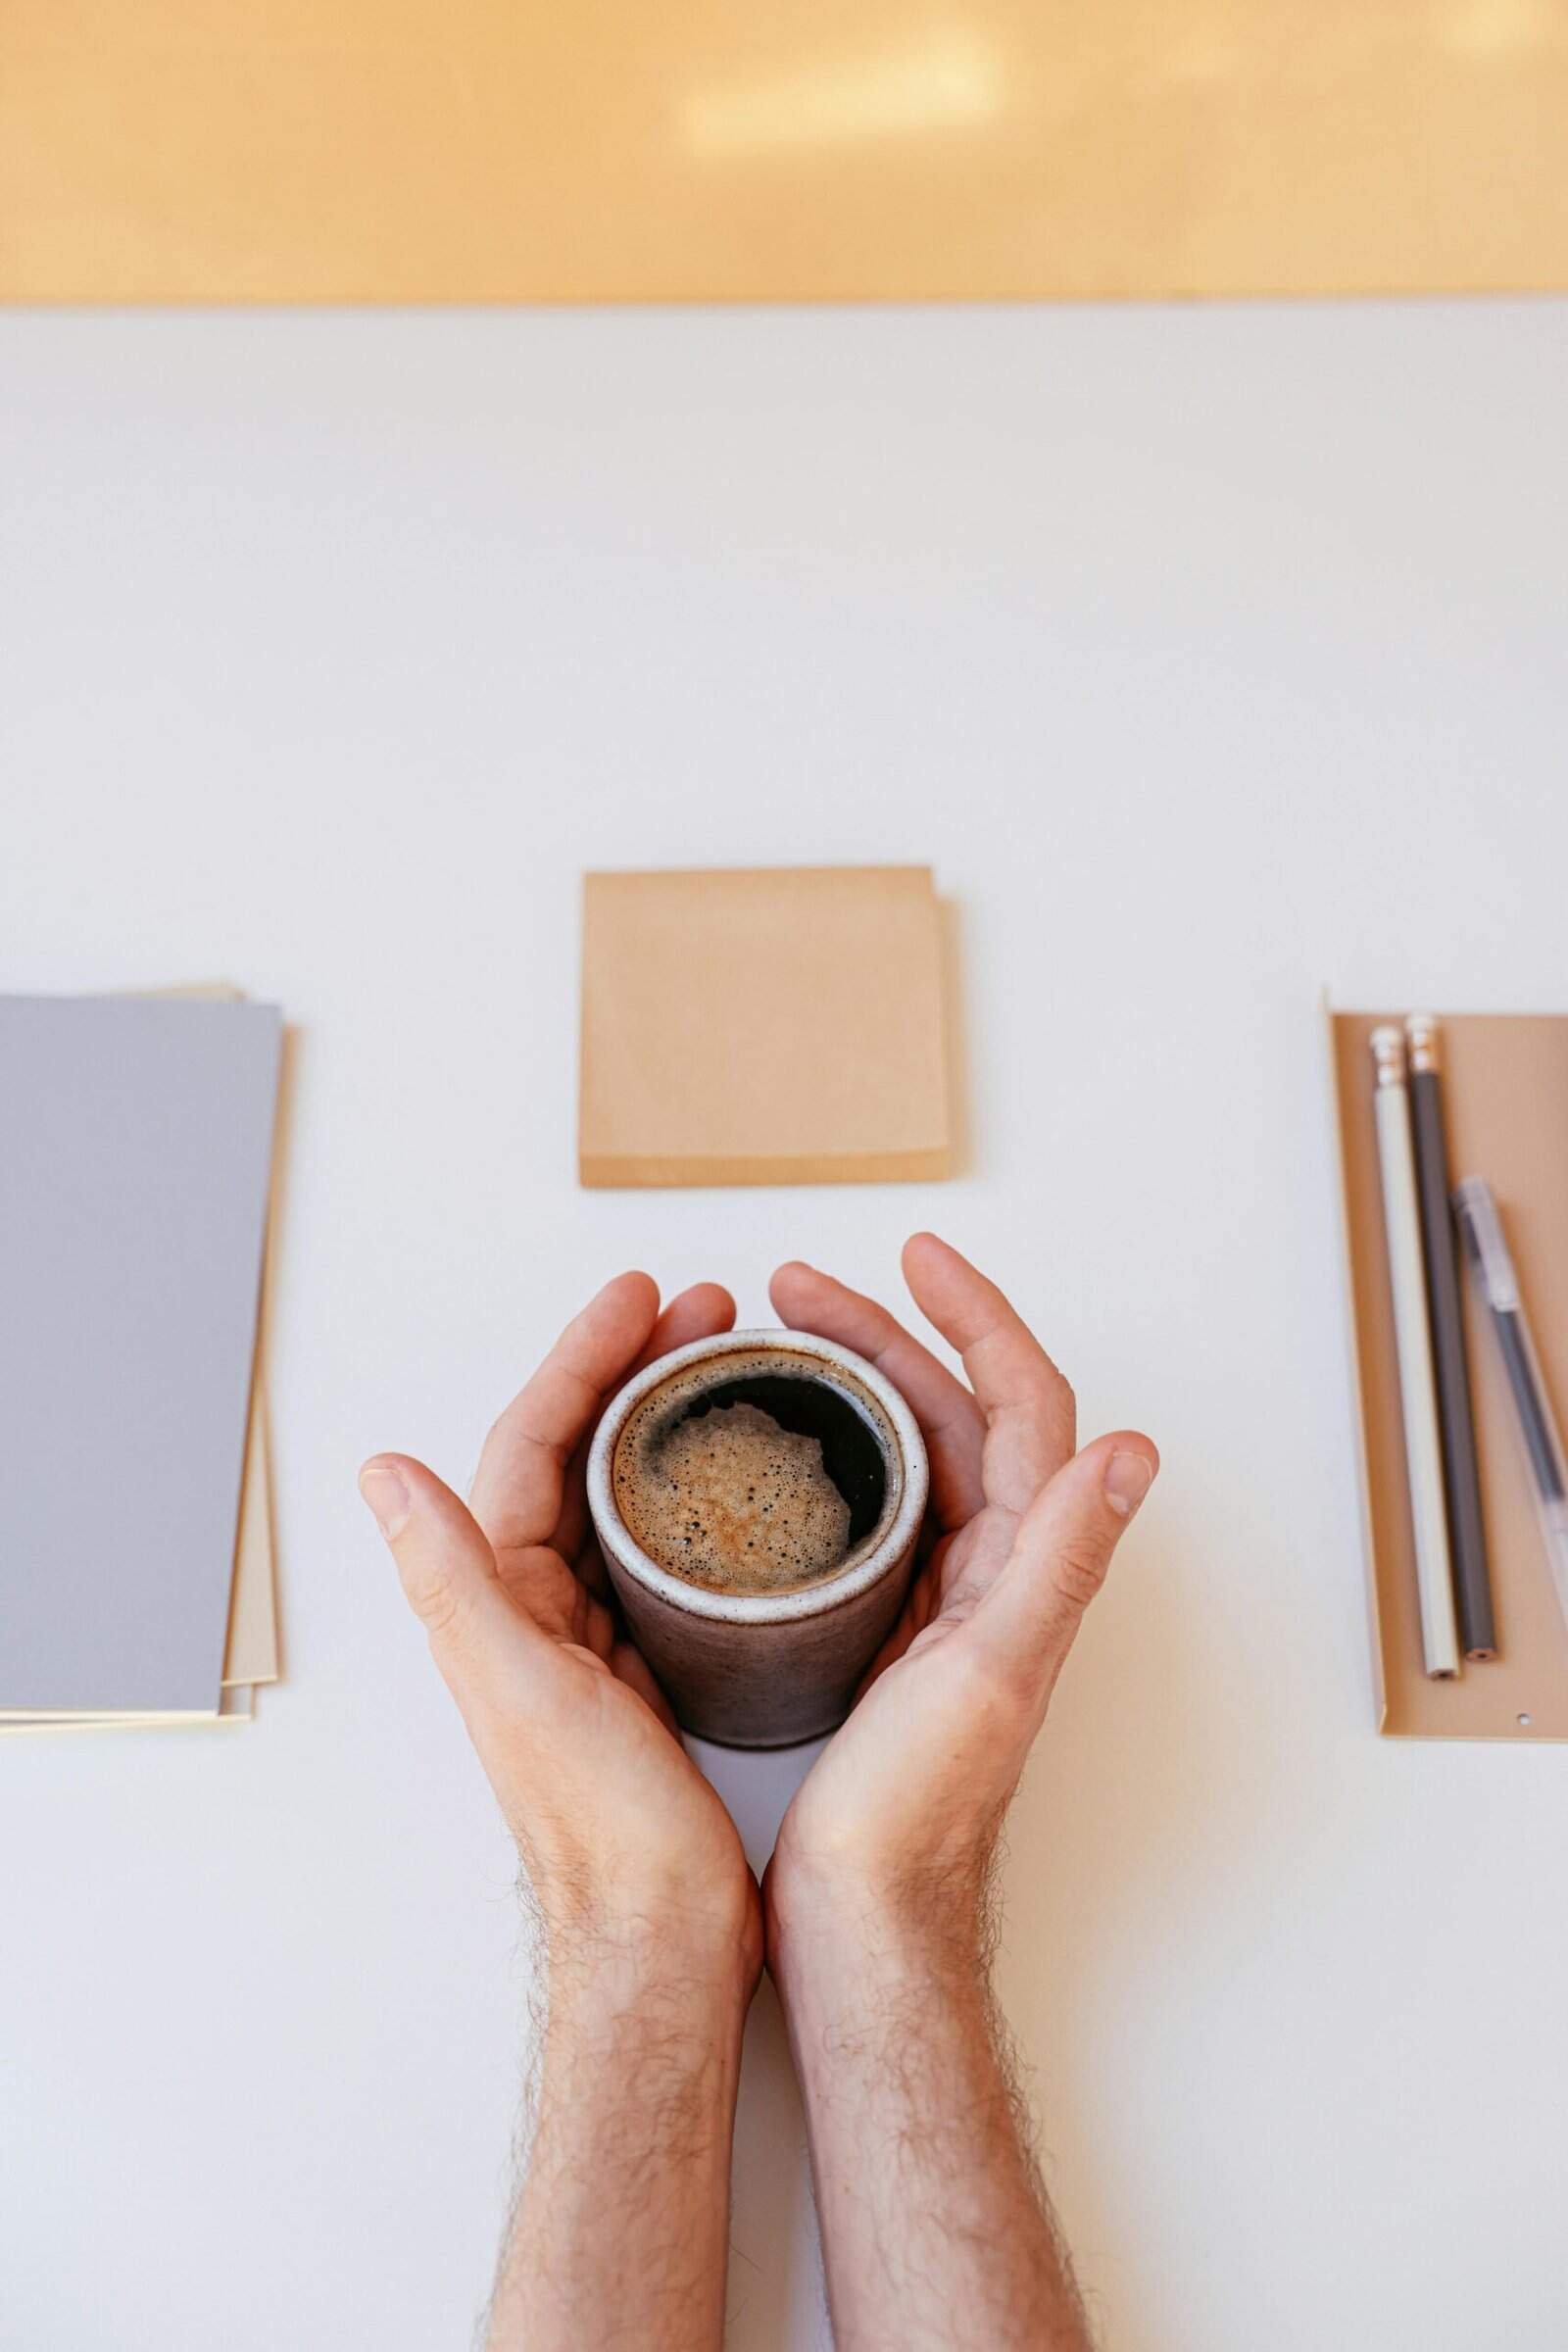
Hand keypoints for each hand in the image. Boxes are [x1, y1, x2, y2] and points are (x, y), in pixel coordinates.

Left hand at [359, 1273, 761, 1992]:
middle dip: (639, 1367)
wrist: (661, 1936)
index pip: (533, 1440)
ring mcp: (593, 1631)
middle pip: (583, 1450)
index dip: (586, 1356)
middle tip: (709, 1310)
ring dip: (670, 1417)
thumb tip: (382, 1472)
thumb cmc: (597, 1830)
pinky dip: (698, 1489)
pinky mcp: (650, 1661)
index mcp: (498, 1597)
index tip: (645, 1297)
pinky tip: (744, 1473)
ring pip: (626, 1490)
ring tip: (732, 1363)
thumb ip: (452, 1577)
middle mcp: (536, 1604)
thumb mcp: (518, 1687)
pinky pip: (666, 1545)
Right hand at [764, 1233, 1157, 1964]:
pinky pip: (873, 1510)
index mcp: (1022, 1567)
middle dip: (882, 1332)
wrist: (867, 1922)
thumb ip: (1061, 1558)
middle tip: (795, 1288)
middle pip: (950, 1413)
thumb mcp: (991, 1672)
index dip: (974, 1316)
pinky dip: (835, 1455)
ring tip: (778, 1344)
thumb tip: (1132, 1448)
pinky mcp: (890, 1635)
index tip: (913, 1257)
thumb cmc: (917, 1819)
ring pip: (907, 1455)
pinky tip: (782, 1454)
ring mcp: (942, 1601)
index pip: (1018, 1403)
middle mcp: (993, 1573)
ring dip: (854, 1385)